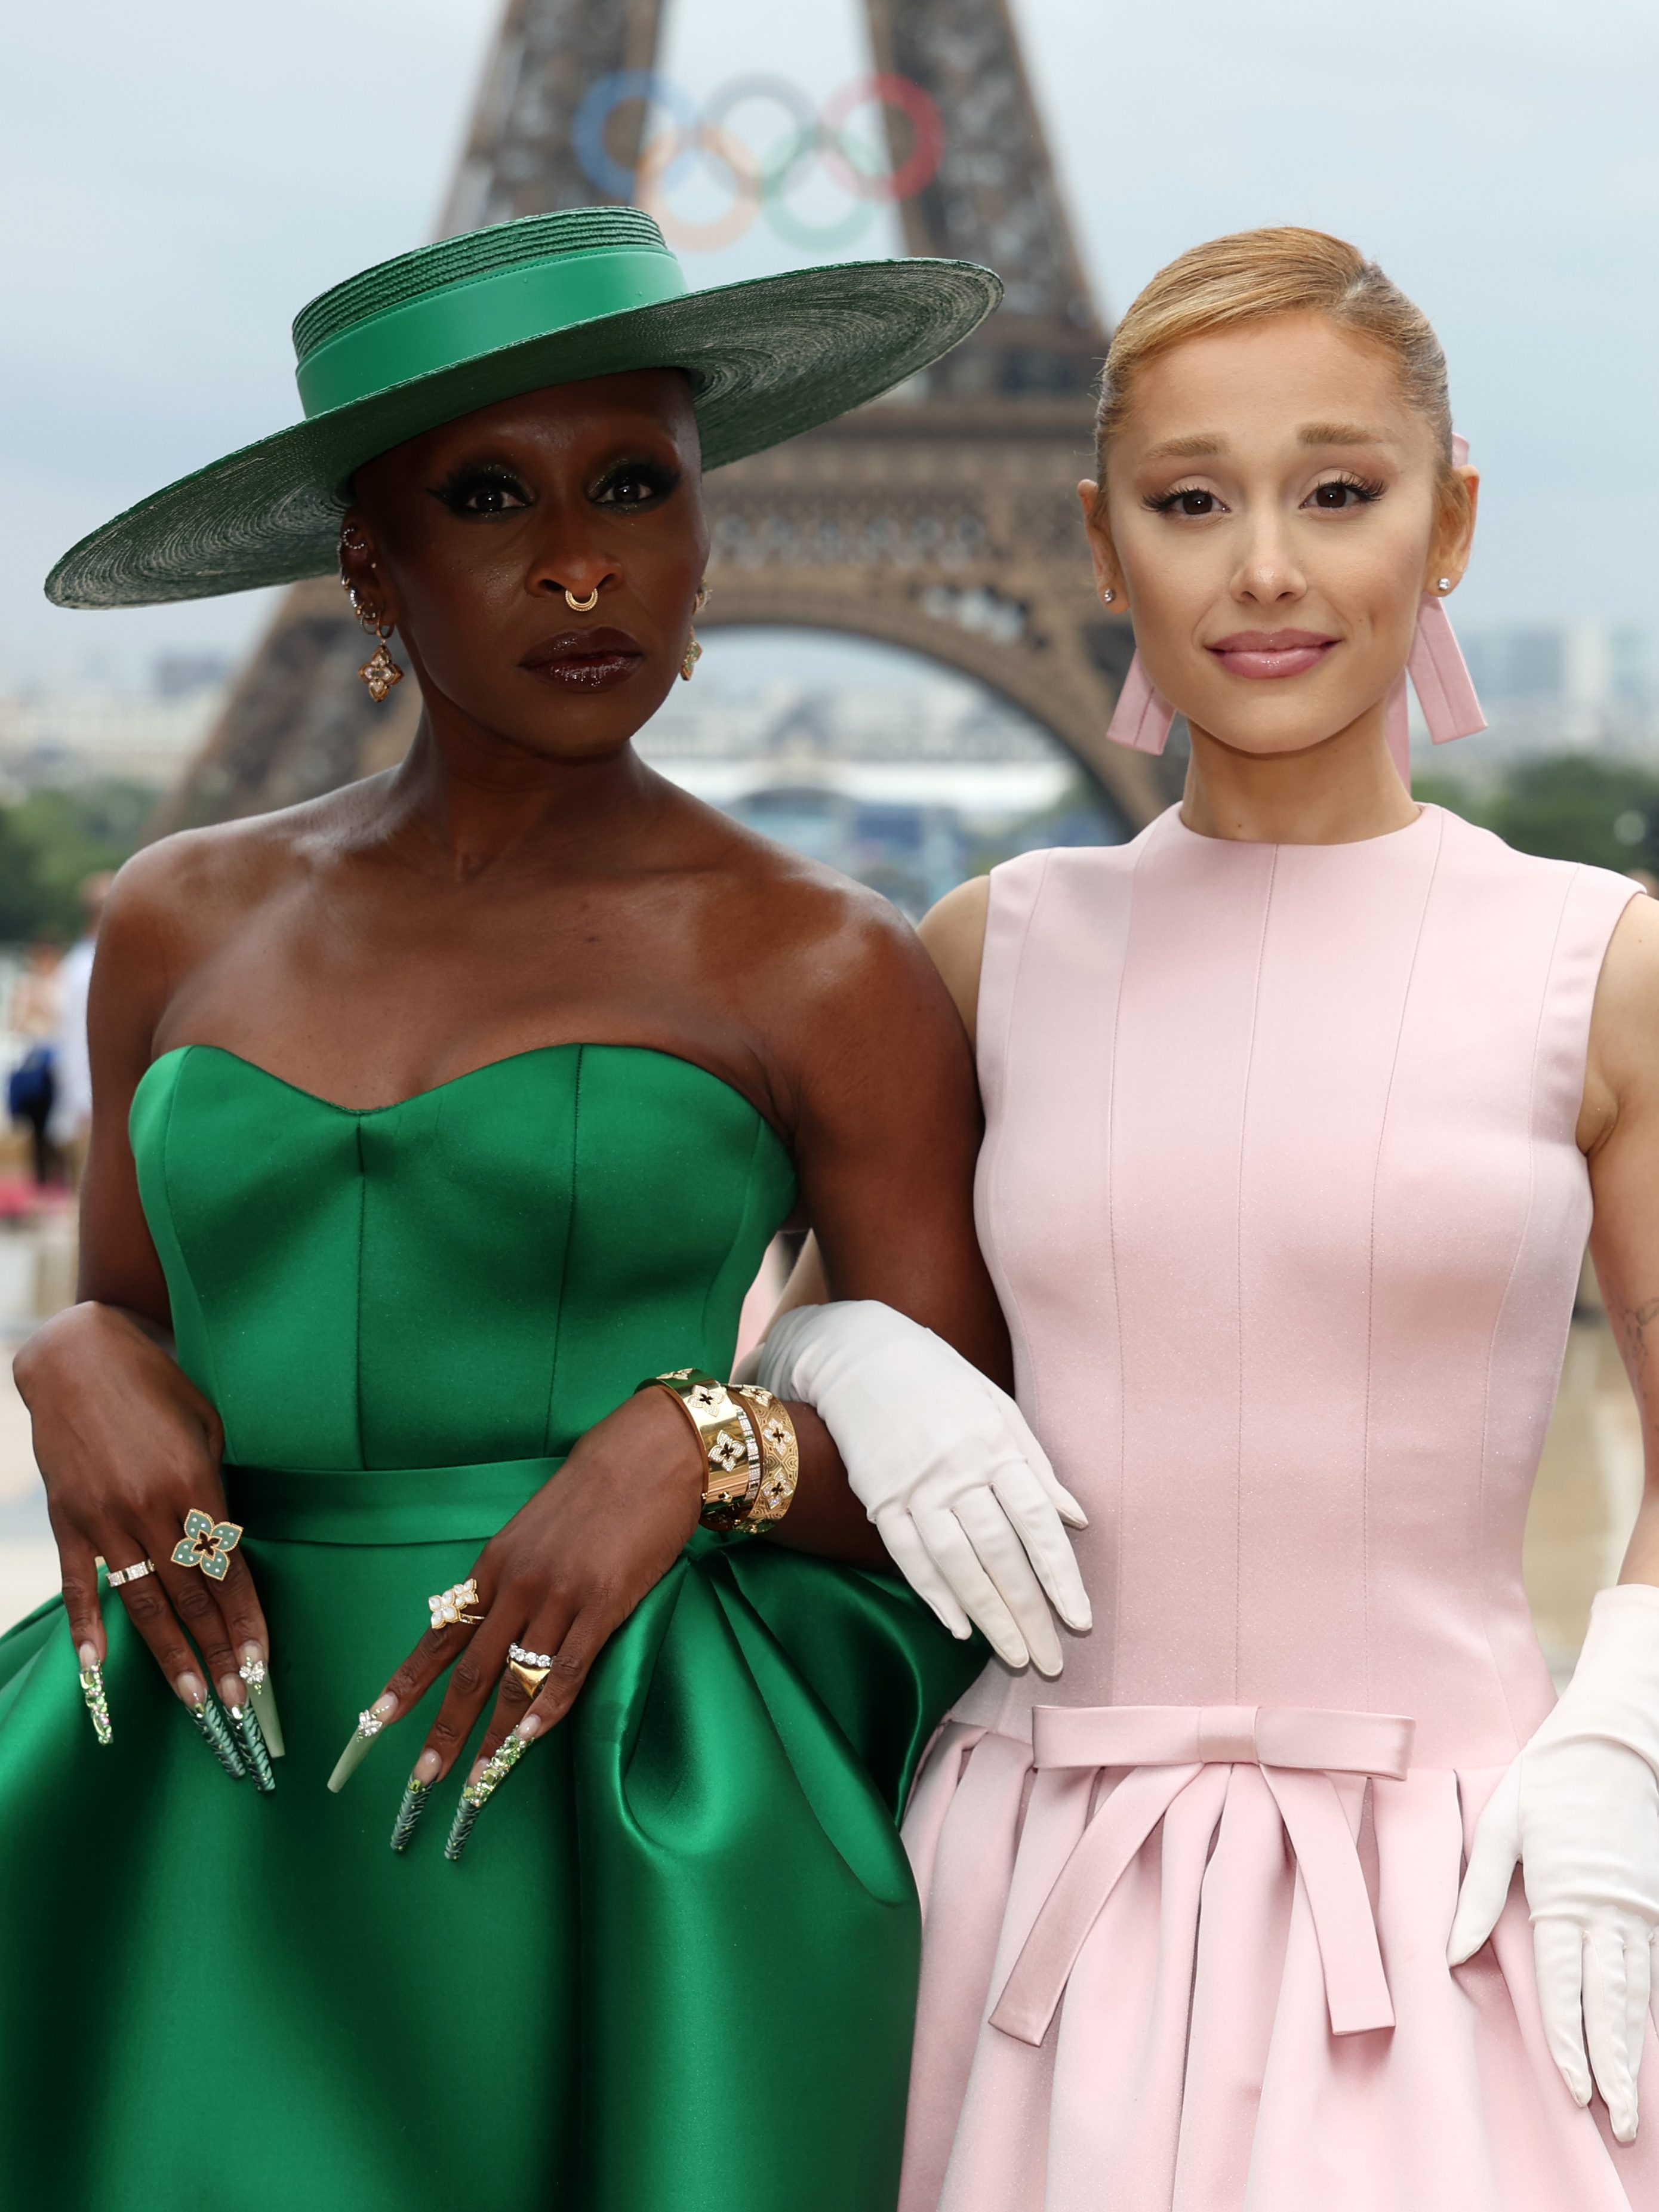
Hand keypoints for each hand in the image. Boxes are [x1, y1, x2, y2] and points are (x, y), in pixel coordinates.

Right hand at [16, 1301, 270, 1731]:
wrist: (80, 1356)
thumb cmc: (157, 1386)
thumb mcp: (207, 1426)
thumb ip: (215, 1488)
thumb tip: (226, 1541)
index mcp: (195, 1484)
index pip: (228, 1570)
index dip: (247, 1620)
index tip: (264, 1663)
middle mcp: (150, 1508)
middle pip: (193, 1597)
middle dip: (219, 1652)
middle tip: (239, 1702)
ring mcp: (104, 1517)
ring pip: (145, 1601)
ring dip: (170, 1656)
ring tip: (193, 1700)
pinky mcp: (68, 1518)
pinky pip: (81, 1582)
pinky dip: (89, 1626)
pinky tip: (98, 1667)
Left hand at [365, 1387, 702, 1799]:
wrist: (645, 1457)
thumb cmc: (591, 1494)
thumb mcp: (532, 1532)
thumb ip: (509, 1581)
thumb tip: (487, 1629)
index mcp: (494, 1566)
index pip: (441, 1635)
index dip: (408, 1682)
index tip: (376, 1721)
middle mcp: (518, 1584)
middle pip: (471, 1670)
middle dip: (445, 1728)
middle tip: (424, 1776)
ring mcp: (560, 1596)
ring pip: (517, 1680)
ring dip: (494, 1737)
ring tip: (477, 1780)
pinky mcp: (603, 1605)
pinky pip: (568, 1669)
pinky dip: (547, 1710)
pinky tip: (528, 1741)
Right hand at [756, 1301, 1090, 1674]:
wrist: (861, 1353)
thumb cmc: (942, 1381)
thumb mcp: (1000, 1409)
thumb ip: (1038, 1468)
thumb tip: (1078, 1521)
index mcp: (996, 1445)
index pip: (1037, 1523)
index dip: (1061, 1576)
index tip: (1080, 1620)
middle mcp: (958, 1469)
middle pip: (1000, 1553)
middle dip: (1029, 1612)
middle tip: (1052, 1661)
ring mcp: (914, 1486)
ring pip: (956, 1562)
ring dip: (987, 1615)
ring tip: (1013, 1655)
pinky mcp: (879, 1497)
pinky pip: (908, 1555)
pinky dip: (933, 1593)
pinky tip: (957, 1627)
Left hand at [1449, 1586, 1658, 2142]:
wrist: (1615, 1740)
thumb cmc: (1549, 1779)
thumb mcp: (1500, 1825)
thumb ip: (1476, 1892)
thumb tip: (1448, 1951)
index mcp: (1564, 1895)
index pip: (1565, 1985)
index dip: (1569, 2042)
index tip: (1572, 2091)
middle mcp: (1609, 1912)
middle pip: (1613, 2004)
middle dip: (1614, 2067)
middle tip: (1620, 2122)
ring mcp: (1640, 1908)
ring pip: (1639, 1993)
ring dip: (1634, 2049)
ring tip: (1632, 2102)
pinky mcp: (1654, 1900)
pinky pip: (1653, 1967)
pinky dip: (1648, 2007)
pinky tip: (1641, 2037)